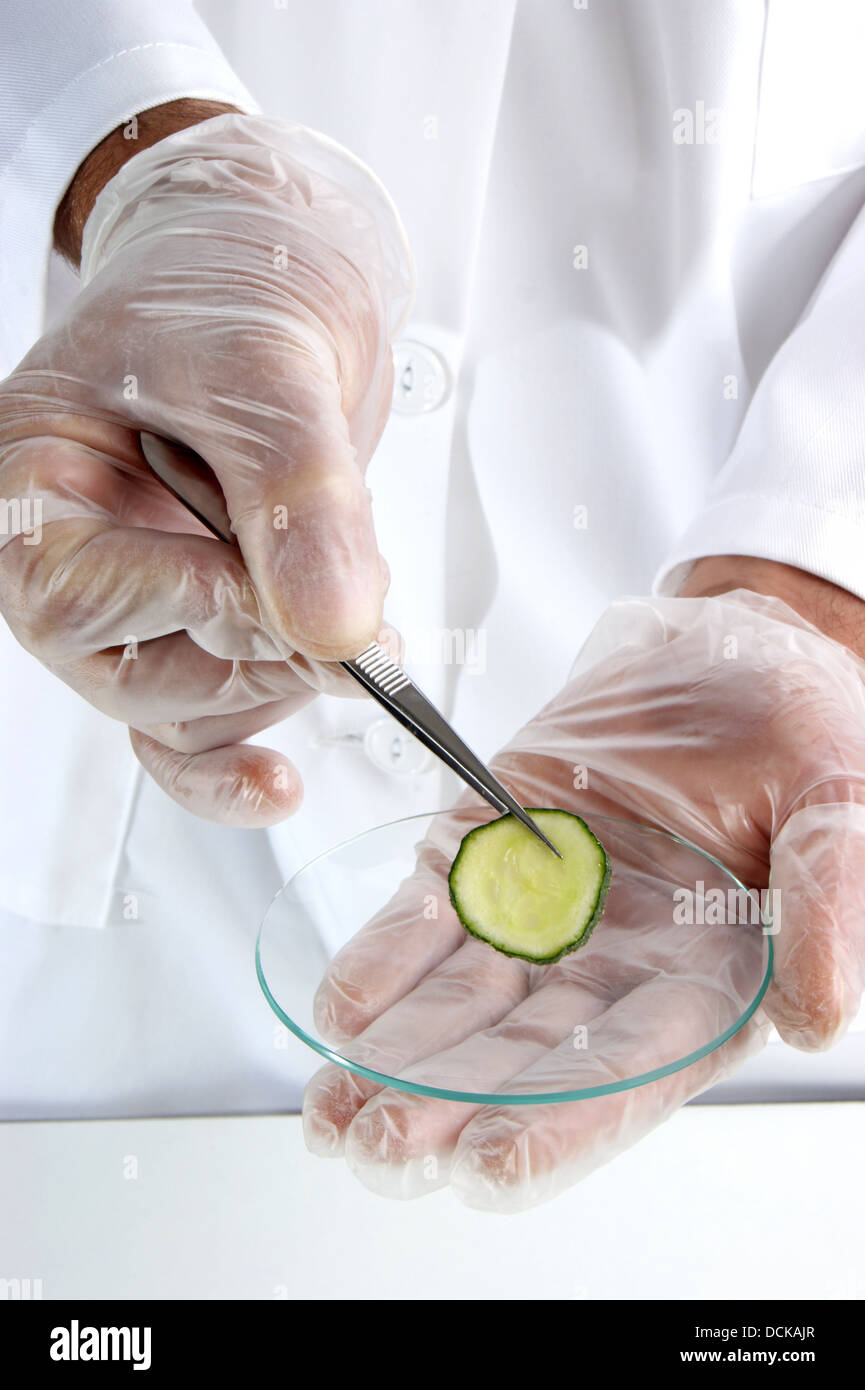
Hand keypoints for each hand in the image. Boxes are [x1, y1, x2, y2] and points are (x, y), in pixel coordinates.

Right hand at [0, 109, 412, 823]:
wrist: (276, 270)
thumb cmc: (234, 284)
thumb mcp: (266, 366)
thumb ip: (298, 496)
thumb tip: (335, 628)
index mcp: (33, 480)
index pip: (79, 597)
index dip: (197, 608)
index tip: (300, 600)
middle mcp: (71, 553)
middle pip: (132, 678)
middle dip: (256, 662)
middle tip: (355, 633)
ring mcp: (137, 598)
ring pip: (184, 710)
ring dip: (283, 684)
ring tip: (351, 607)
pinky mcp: (200, 623)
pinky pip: (195, 728)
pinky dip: (236, 767)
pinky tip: (278, 789)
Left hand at [303, 569, 864, 1209]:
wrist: (720, 650)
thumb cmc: (791, 722)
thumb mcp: (837, 800)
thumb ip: (826, 902)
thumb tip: (815, 1016)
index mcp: (707, 972)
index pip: (630, 1068)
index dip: (564, 1118)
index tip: (495, 1161)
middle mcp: (615, 963)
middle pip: (526, 1055)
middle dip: (450, 1103)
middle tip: (384, 1144)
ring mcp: (544, 913)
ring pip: (462, 1003)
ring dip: (397, 1056)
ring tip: (335, 1109)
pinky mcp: (488, 854)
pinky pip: (427, 916)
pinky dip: (382, 960)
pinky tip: (342, 1004)